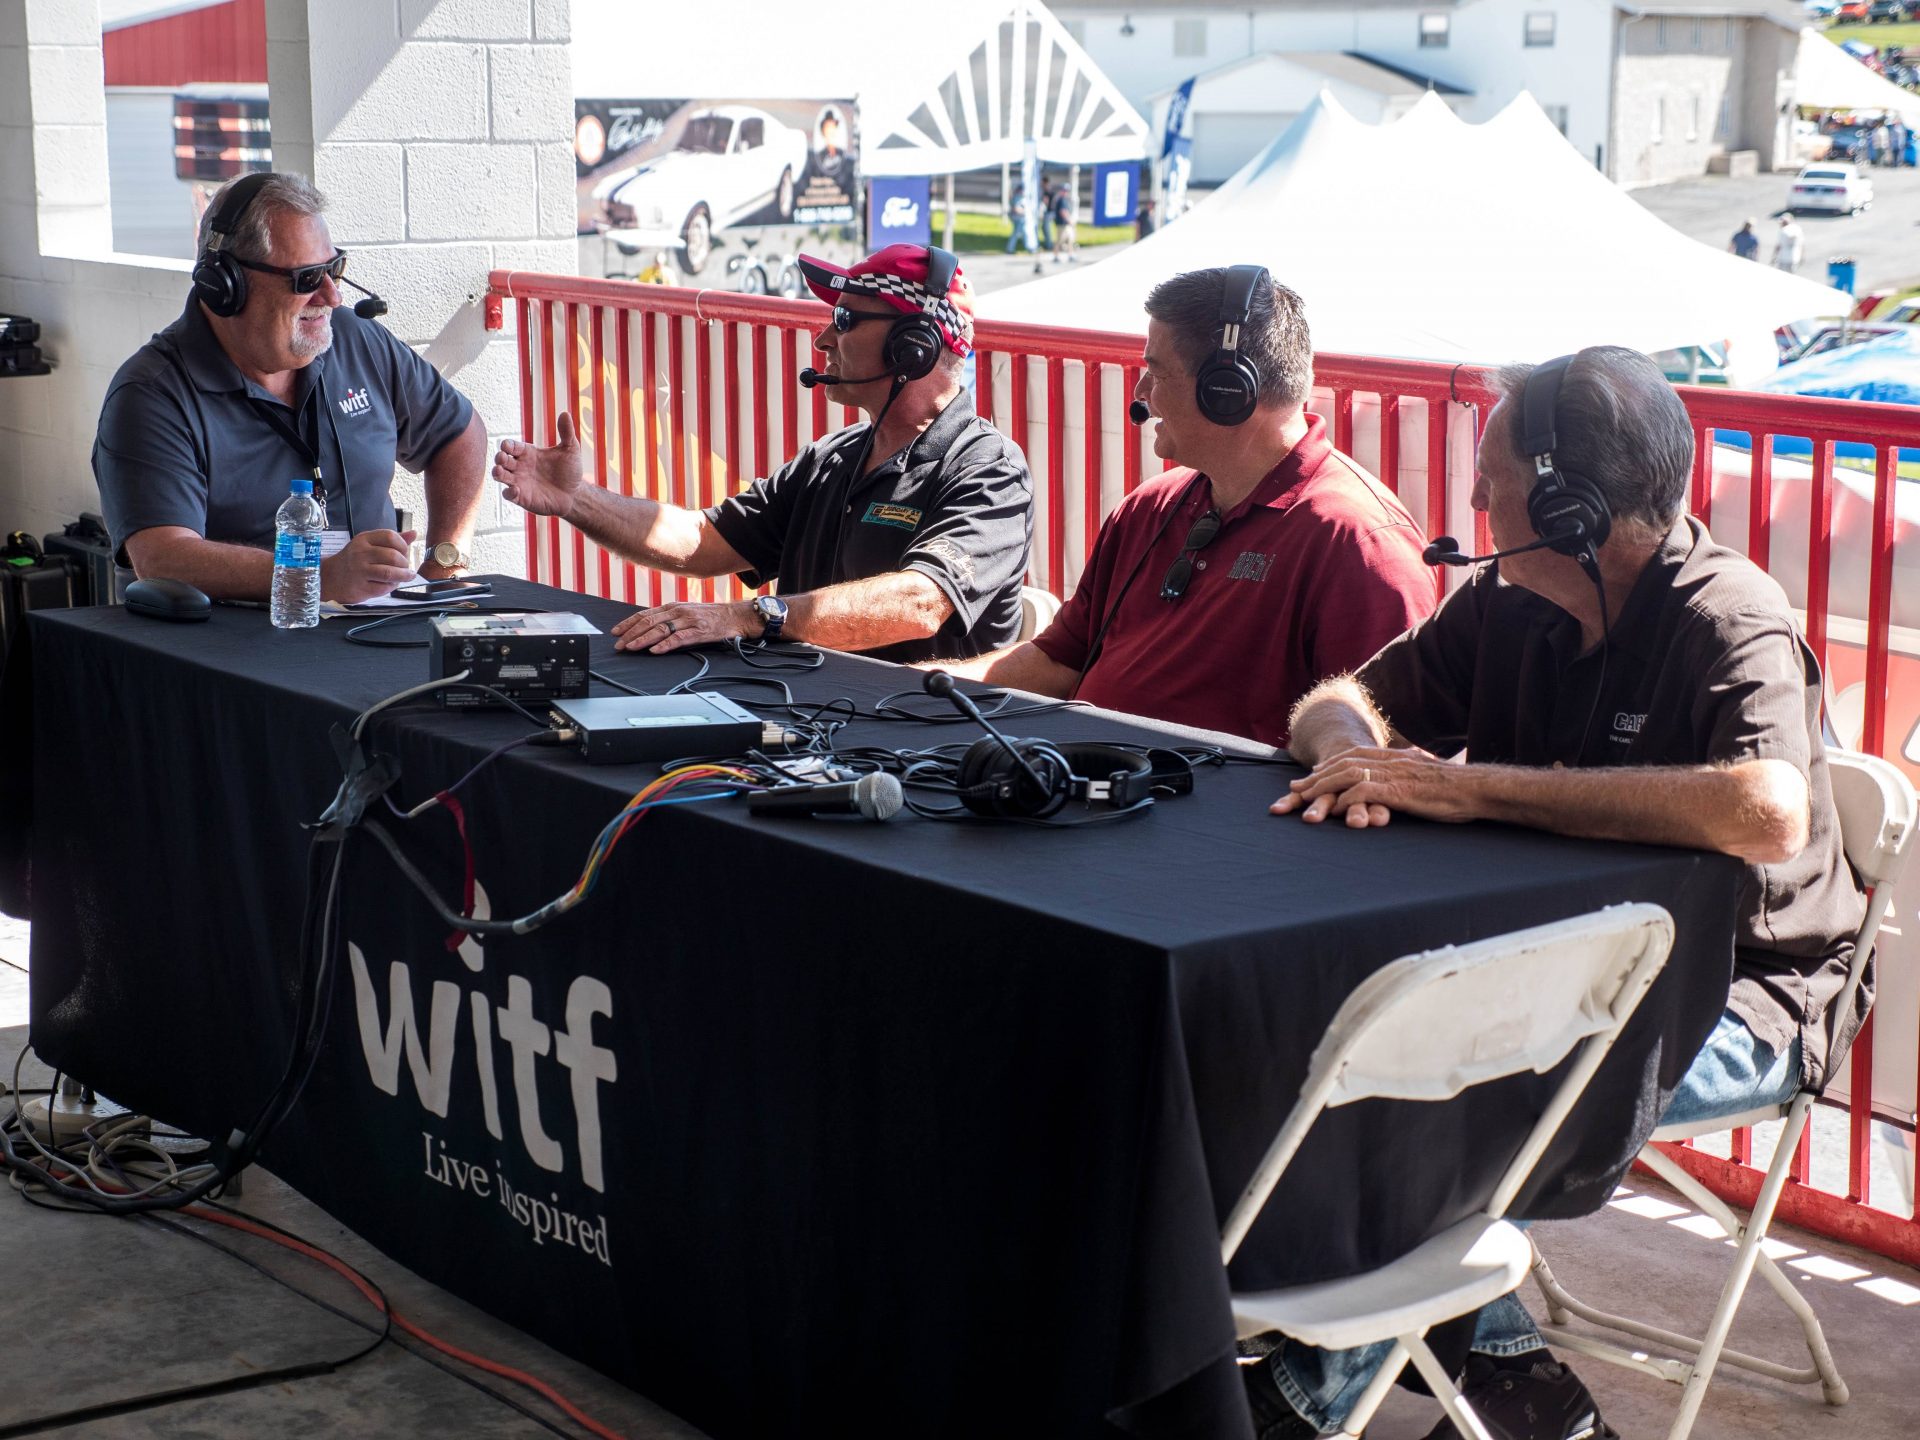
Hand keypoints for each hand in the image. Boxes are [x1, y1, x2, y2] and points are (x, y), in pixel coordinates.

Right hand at [321, 529, 416, 604]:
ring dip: (403, 576)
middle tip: (406, 567)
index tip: (405, 552)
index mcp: (364, 539)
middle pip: (393, 556)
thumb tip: (414, 534)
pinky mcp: (360, 587)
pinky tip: (391, 584)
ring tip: (407, 576)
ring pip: (390, 573)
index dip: (403, 545)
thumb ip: (391, 540)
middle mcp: (360, 553)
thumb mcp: (369, 545)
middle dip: (405, 563)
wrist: (330, 577)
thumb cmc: (355, 560)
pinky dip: (392, 586)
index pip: (390, 536)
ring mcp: (359, 571)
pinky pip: (384, 587)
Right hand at [493, 413, 583, 518]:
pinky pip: (509, 495)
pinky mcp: (522, 498)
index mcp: (528, 453)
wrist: (575, 494)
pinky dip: (509, 492)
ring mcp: (519, 482)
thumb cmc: (570, 470)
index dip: (507, 445)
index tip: (507, 446)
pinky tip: (515, 490)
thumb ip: (566, 432)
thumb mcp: (570, 450)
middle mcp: (520, 467)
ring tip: (499, 471)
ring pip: (500, 476)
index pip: (511, 446)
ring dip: (497, 473)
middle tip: (502, 458)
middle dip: (499, 458)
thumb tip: (565, 413)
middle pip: (502, 460)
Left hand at [611, 599, 757, 653]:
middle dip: (630, 634)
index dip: (628, 623)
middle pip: (649, 622)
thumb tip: (649, 628)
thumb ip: (670, 618)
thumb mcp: (688, 612)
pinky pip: (679, 638)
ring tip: (630, 648)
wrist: (737, 615)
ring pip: (660, 630)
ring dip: (642, 640)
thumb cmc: (713, 616)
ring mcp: (689, 620)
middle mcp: (678, 611)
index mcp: (673, 606)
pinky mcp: (700, 631)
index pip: (645, 614)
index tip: (615, 632)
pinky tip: (655, 650)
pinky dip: (665, 645)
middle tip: (618, 644)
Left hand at [1270, 745, 1476, 828]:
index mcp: (1397, 757)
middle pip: (1344, 763)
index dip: (1332, 763)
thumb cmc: (1457, 788)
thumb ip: (1412, 773)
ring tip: (1306, 800)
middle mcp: (1391, 762)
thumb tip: (1407, 777)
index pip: (1356, 755)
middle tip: (1296, 788)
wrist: (1478, 789)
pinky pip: (1364, 791)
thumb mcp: (1428, 775)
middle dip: (1317, 776)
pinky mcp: (1399, 791)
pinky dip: (1346, 799)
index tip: (1314, 772)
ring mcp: (1394, 775)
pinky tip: (1336, 809)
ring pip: (1348, 774)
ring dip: (1324, 787)